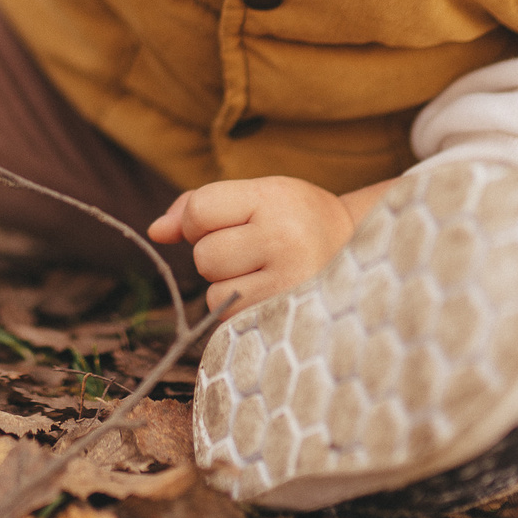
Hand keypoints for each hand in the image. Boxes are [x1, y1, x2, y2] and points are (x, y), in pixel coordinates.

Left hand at [147, 177, 359, 314]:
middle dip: (216, 256)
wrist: (362, 252)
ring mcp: (290, 284)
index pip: (200, 209)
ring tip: (266, 274)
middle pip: (204, 256)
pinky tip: (271, 296)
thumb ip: (202, 206)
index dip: (198, 220)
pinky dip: (241, 311)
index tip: (225, 221)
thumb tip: (155, 232)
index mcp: (275, 198)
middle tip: (253, 249)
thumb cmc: (298, 219)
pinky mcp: (290, 319)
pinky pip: (232, 321)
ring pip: (215, 295)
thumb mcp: (259, 195)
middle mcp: (285, 239)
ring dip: (229, 288)